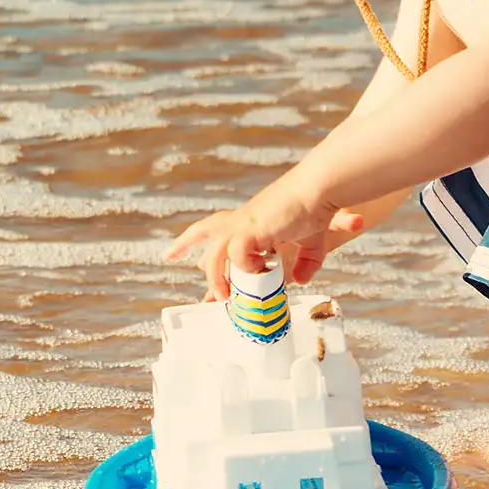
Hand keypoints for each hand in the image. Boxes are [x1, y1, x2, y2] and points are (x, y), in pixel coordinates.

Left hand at [160, 184, 363, 299]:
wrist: (319, 191)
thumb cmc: (315, 209)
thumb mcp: (310, 243)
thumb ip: (305, 262)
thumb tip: (300, 280)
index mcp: (249, 221)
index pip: (213, 227)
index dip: (191, 240)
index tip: (172, 253)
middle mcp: (241, 221)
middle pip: (203, 231)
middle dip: (183, 244)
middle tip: (169, 257)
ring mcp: (243, 225)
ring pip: (215, 255)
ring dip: (218, 279)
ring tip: (224, 298)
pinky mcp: (250, 230)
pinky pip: (236, 255)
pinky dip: (247, 267)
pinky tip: (263, 269)